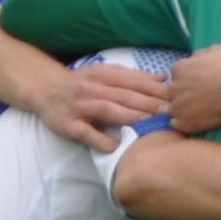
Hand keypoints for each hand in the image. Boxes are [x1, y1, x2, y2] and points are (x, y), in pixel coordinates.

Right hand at [32, 57, 168, 146]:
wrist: (45, 89)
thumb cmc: (82, 83)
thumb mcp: (106, 74)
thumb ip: (133, 77)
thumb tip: (164, 80)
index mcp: (103, 74)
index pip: (133, 81)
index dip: (154, 89)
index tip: (175, 98)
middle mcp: (92, 87)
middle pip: (124, 95)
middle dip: (148, 103)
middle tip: (170, 113)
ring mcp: (79, 106)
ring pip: (107, 109)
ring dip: (128, 116)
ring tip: (147, 123)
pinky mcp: (68, 123)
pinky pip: (85, 132)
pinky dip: (99, 139)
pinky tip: (115, 146)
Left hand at [167, 45, 220, 135]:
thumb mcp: (217, 50)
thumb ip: (203, 53)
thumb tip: (198, 56)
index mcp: (179, 69)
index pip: (177, 74)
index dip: (188, 78)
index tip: (199, 82)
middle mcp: (174, 87)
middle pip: (174, 92)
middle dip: (185, 94)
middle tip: (202, 97)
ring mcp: (177, 106)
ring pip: (174, 109)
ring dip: (183, 110)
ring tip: (200, 111)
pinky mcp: (184, 123)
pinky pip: (176, 124)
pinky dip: (184, 123)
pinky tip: (196, 121)